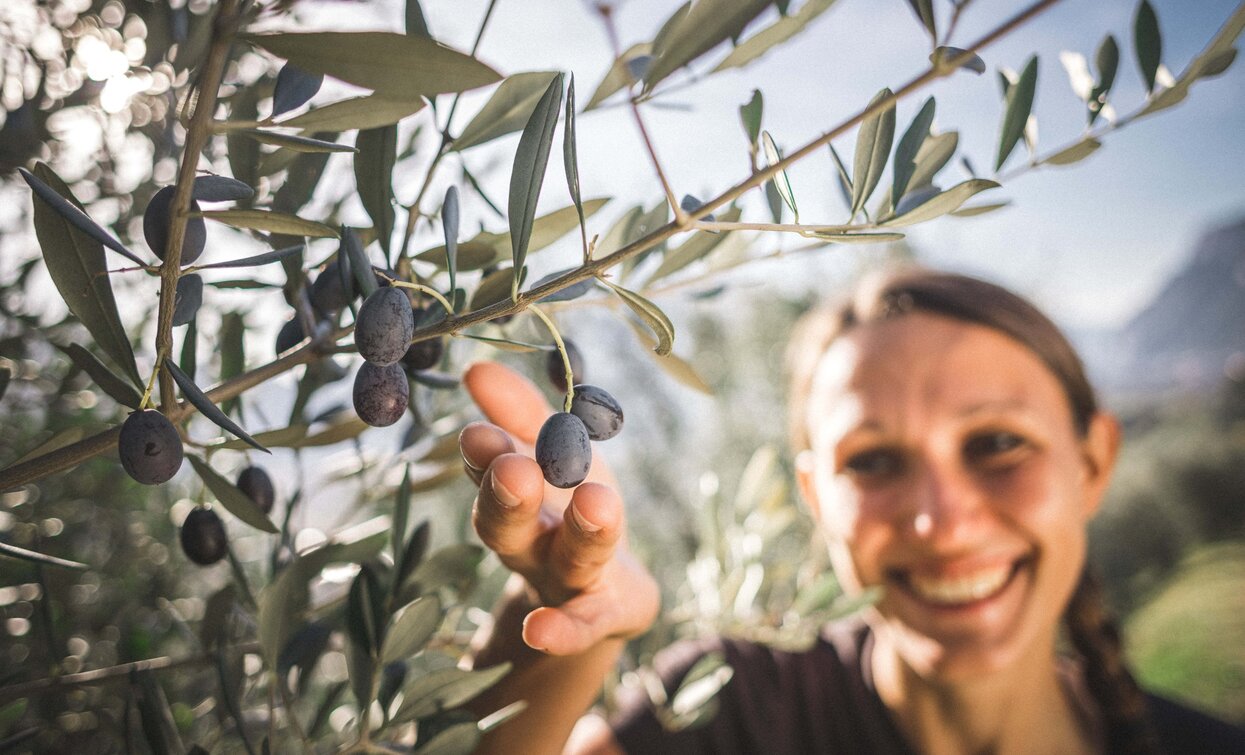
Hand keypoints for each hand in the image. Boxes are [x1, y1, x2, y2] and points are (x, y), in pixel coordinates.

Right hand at [459, 361, 658, 655]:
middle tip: (514, 468)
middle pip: (509, 524)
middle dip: (509, 495)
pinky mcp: (604, 612)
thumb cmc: (572, 509)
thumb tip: (475, 368)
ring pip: (567, 558)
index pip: (493, 470)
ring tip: (596, 502)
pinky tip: (540, 632)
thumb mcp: (553, 453)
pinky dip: (561, 630)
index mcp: (519, 495)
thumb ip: (519, 413)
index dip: (485, 453)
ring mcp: (566, 579)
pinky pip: (583, 623)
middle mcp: (532, 541)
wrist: (609, 595)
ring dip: (578, 533)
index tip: (478, 432)